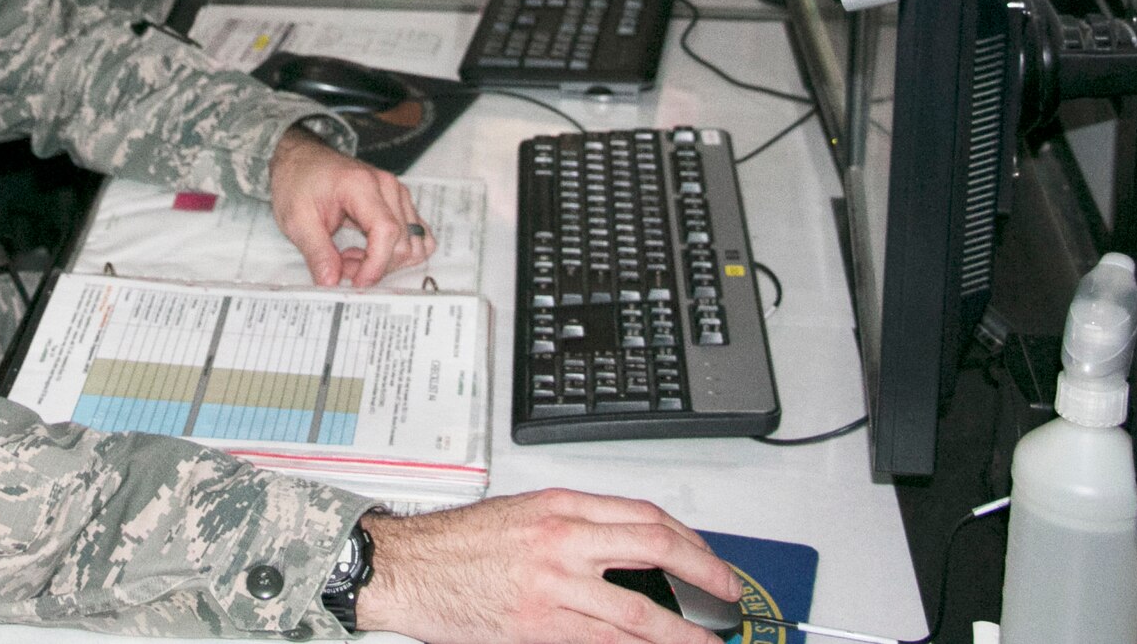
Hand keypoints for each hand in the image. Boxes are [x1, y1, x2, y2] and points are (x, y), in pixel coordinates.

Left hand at [268, 128, 433, 286]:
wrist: (300, 159)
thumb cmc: (297, 181)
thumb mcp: (296, 220)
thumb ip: (317, 252)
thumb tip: (331, 282)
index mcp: (361, 185)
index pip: (387, 231)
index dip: (376, 264)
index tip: (357, 282)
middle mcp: (387, 186)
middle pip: (403, 241)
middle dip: (375, 266)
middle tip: (340, 267)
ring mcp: (396, 193)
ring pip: (414, 242)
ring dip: (386, 261)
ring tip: (351, 258)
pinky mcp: (398, 201)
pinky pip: (415, 234)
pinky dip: (395, 252)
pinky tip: (367, 250)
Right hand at [356, 489, 739, 643]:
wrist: (408, 567)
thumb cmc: (456, 543)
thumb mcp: (522, 515)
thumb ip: (573, 526)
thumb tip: (624, 548)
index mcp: (559, 506)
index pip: (642, 515)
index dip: (686, 538)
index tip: (707, 556)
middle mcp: (562, 539)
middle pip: (653, 548)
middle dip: (703, 572)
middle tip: (728, 592)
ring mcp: (553, 585)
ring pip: (638, 609)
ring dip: (681, 630)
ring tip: (706, 640)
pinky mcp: (539, 625)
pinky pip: (602, 640)